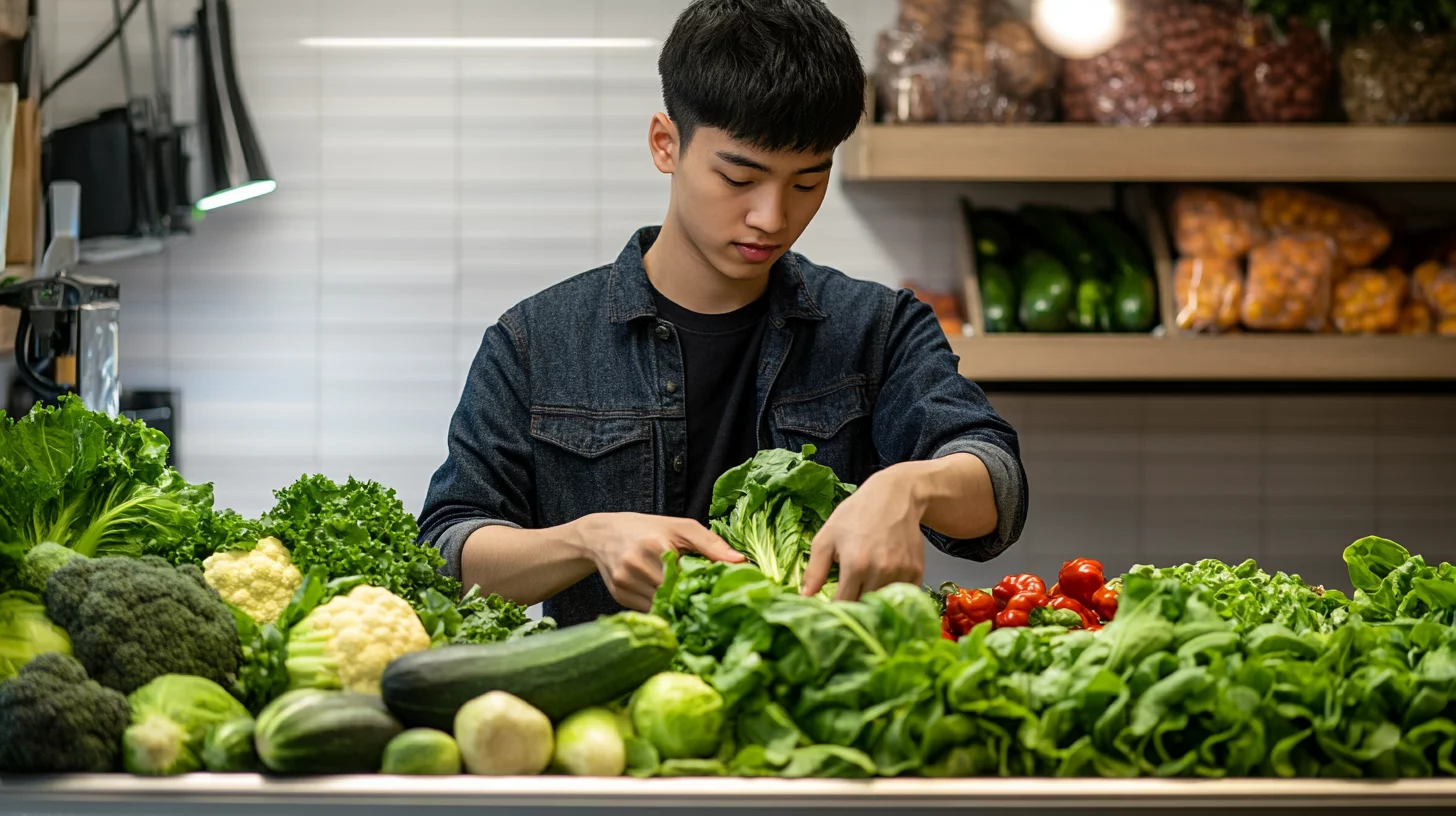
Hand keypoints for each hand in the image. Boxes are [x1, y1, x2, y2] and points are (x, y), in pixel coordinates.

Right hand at [575, 513, 743, 610]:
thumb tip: (742, 562)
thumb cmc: (648, 528)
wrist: (602, 535)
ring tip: (691, 605)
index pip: (691, 577)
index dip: (706, 588)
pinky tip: (669, 603)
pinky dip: (661, 609)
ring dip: (678, 609)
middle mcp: (638, 565)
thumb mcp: (681, 527)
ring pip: (662, 607)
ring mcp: (626, 582)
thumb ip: (711, 544)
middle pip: (676, 595)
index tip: (721, 596)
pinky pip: (648, 611)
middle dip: (693, 601)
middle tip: (710, 605)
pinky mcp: (619, 596)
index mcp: (657, 545)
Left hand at [801, 466, 924, 600]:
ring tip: (865, 589)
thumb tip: (805, 597)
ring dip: (873, 601)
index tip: (831, 606)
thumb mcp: (827, 537)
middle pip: (864, 607)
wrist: (895, 496)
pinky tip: (883, 582)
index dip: (835, 609)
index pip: (843, 604)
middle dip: (854, 607)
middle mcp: (881, 571)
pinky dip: (892, 594)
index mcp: (855, 565)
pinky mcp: (917, 571)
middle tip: (848, 598)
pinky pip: (902, 595)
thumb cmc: (857, 514)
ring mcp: (901, 572)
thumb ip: (814, 571)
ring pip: (884, 604)